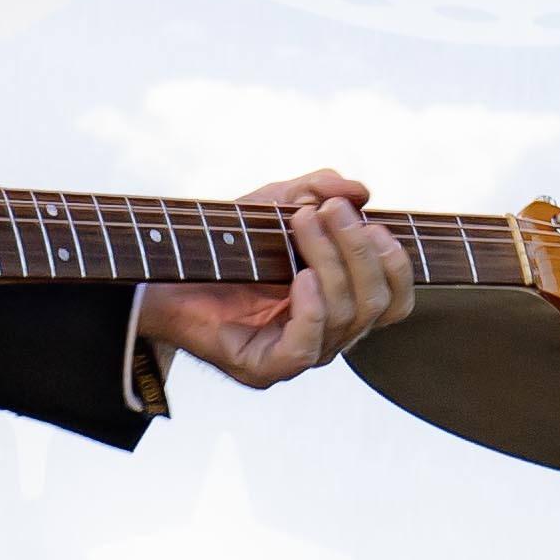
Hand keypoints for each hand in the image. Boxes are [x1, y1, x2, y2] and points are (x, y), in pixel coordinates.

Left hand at [133, 172, 419, 387]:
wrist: (162, 271)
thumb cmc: (224, 242)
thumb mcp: (273, 202)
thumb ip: (315, 190)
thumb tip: (359, 191)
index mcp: (340, 303)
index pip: (395, 302)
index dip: (396, 266)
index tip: (376, 224)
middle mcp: (327, 334)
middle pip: (374, 303)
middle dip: (358, 250)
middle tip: (330, 210)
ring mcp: (297, 355)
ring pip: (345, 317)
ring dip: (331, 262)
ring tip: (302, 220)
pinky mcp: (264, 369)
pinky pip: (306, 348)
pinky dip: (312, 310)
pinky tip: (301, 276)